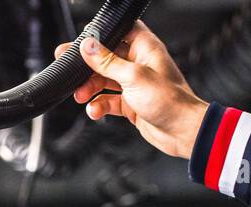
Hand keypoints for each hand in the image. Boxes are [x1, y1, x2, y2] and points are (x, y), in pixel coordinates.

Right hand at [55, 21, 208, 158]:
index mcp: (145, 49)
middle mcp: (139, 64)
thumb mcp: (133, 76)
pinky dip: (98, 106)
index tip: (84, 41)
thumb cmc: (168, 100)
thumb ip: (107, 62)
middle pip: (106, 58)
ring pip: (103, 81)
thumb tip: (88, 47)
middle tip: (70, 71)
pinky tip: (95, 111)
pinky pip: (107, 101)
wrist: (180, 130)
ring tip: (81, 95)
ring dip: (89, 88)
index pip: (122, 31)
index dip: (103, 34)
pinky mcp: (129, 103)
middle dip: (88, 67)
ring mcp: (133, 84)